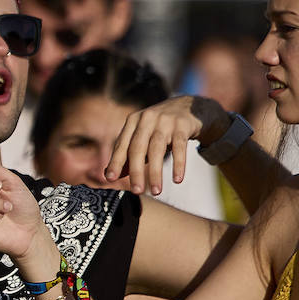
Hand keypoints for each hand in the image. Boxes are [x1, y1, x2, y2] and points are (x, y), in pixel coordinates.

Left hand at [105, 95, 228, 196]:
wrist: (189, 107)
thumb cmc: (159, 128)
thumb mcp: (142, 137)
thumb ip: (128, 155)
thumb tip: (109, 176)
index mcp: (133, 121)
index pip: (122, 144)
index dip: (116, 162)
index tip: (110, 179)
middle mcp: (147, 119)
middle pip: (138, 148)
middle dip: (136, 171)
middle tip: (136, 191)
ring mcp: (165, 120)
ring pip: (157, 149)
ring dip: (156, 172)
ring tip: (156, 191)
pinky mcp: (183, 125)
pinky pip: (180, 147)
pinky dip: (178, 164)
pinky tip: (177, 180)